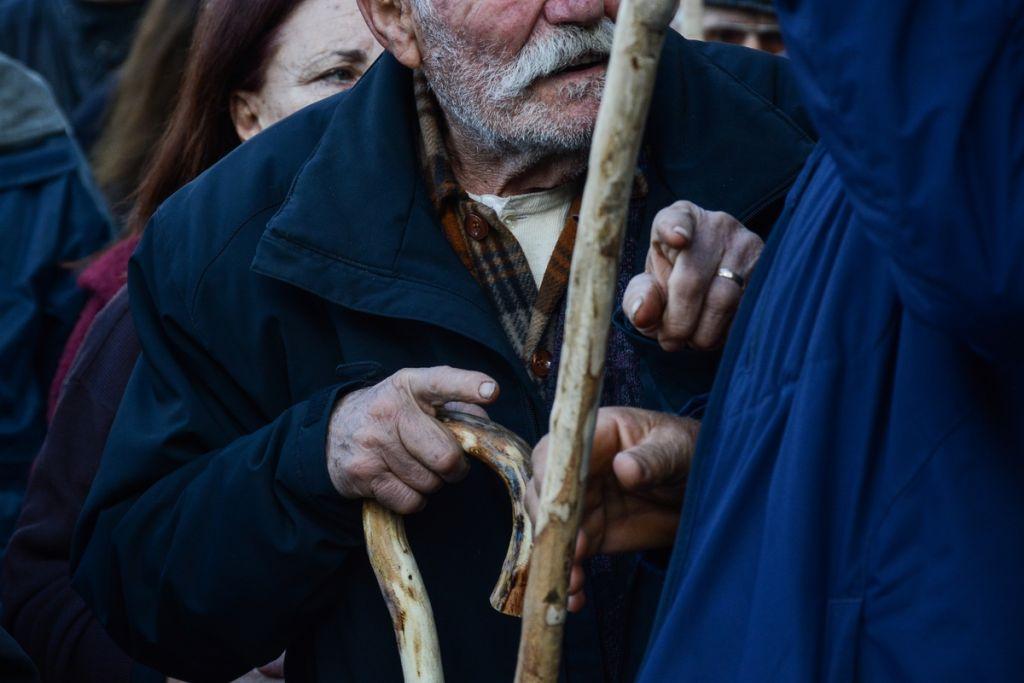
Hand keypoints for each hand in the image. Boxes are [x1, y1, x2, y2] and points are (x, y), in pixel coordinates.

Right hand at [327, 366, 498, 513]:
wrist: (333, 431)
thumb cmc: (392, 416)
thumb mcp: (419, 398)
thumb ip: (456, 407)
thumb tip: (484, 427)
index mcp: (410, 384)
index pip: (443, 382)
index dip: (468, 386)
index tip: (490, 391)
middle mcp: (390, 410)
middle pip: (446, 455)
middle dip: (455, 467)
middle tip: (446, 462)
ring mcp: (374, 442)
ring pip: (430, 483)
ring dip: (432, 483)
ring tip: (415, 466)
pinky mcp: (363, 473)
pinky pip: (410, 501)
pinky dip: (414, 499)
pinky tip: (401, 481)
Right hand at [525, 407, 697, 611]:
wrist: (706, 487)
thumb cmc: (689, 453)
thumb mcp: (678, 450)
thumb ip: (653, 458)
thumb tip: (624, 467)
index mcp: (595, 435)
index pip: (557, 453)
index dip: (551, 478)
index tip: (557, 505)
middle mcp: (579, 469)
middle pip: (545, 494)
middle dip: (550, 524)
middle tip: (570, 549)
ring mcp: (584, 503)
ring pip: (553, 530)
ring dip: (557, 556)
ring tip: (573, 582)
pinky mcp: (592, 534)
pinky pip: (571, 555)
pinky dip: (570, 576)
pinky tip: (577, 595)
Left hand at [625, 201, 762, 350]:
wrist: (713, 280)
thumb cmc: (673, 280)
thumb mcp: (649, 286)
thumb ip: (638, 298)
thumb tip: (642, 314)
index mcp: (679, 218)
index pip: (675, 218)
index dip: (674, 228)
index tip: (677, 238)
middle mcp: (716, 226)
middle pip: (694, 279)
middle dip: (679, 321)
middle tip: (670, 341)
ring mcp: (747, 245)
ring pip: (725, 300)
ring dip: (704, 332)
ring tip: (692, 339)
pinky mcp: (769, 271)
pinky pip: (747, 310)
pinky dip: (728, 332)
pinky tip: (716, 332)